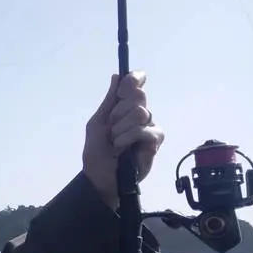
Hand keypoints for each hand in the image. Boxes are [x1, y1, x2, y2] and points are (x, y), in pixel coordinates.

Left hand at [82, 71, 164, 208]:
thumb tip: (117, 75)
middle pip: (138, 96)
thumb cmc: (97, 152)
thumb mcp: (97, 123)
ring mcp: (149, 126)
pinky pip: (144, 130)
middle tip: (111, 127)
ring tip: (115, 142)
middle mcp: (140, 114)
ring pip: (141, 113)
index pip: (136, 84)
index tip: (124, 87)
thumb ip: (109, 100)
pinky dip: (128, 138)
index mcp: (124, 107)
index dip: (133, 80)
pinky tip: (122, 148)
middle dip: (119, 112)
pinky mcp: (155, 141)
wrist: (100, 177)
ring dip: (121, 128)